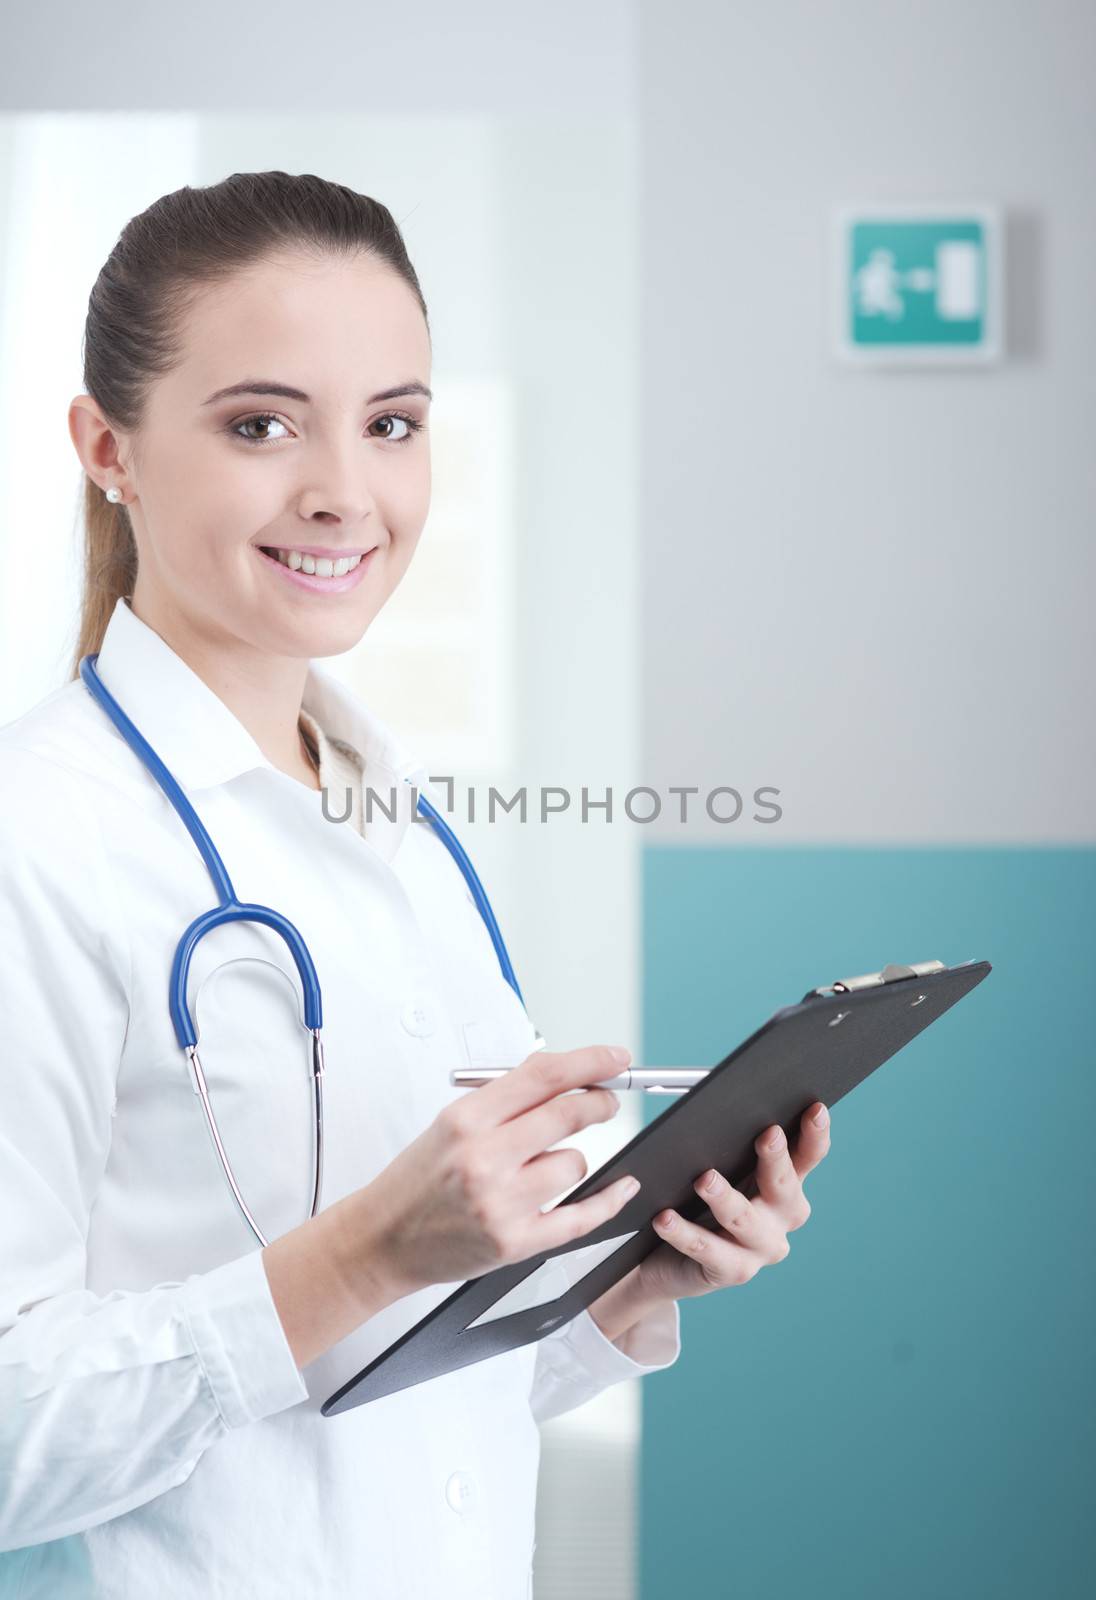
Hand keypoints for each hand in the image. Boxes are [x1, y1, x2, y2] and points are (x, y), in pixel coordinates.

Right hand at [357, 1045, 637, 1299]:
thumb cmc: (417, 1180)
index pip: (543, 1076)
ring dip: (571, 1160)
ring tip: (543, 1166)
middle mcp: (483, 1158)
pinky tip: (621, 1186)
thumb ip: (505, 1099)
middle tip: (607, 1101)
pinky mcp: (515, 1243)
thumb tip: (565, 1074)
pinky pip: (581, 1217)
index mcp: (466, 1120)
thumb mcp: (449, 1123)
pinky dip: (608, 1200)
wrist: (383, 1239)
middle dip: (600, 1102)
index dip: (589, 1061)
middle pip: (568, 1114)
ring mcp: (500, 1203)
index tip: (614, 1058)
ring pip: (574, 1164)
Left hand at [632, 1103, 830, 1302]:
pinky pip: (706, 1249)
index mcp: (786, 1186)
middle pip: (784, 1187)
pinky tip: (664, 1218)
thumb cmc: (700, 1202)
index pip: (808, 1157)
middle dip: (776, 1160)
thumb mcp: (722, 1171)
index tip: (815, 1109)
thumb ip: (729, 1147)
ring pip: (744, 1220)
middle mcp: (781, 1218)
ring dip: (725, 1198)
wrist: (671, 1259)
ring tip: (704, 1180)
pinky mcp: (731, 1271)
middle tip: (767, 1135)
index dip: (815, 1134)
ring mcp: (760, 1249)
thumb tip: (713, 1112)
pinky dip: (683, 1232)